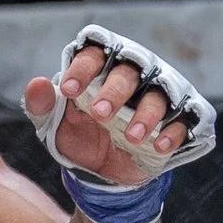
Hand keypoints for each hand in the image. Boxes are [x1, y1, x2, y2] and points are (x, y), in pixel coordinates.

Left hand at [23, 26, 216, 190]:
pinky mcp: (179, 119)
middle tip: (99, 114)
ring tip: (132, 136)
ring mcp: (160, 95)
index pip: (95, 49)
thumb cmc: (82, 135)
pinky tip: (158, 146)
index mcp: (102, 65)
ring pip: (160, 93)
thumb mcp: (55, 125)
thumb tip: (37, 83)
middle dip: (115, 91)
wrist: (106, 172)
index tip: (68, 91)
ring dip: (147, 113)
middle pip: (130, 69)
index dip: (84, 66)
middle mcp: (134, 72)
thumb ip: (43, 105)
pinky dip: (174, 132)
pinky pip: (186, 119)